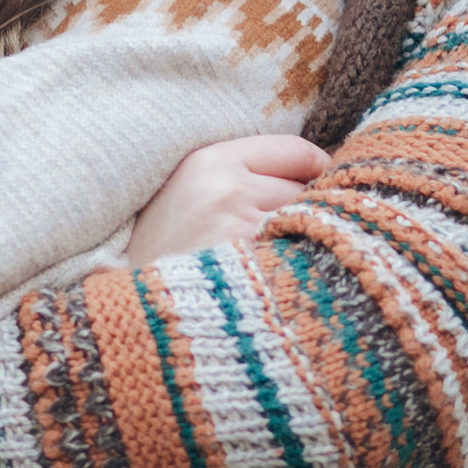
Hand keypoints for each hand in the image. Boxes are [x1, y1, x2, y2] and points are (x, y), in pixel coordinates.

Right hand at [126, 135, 329, 264]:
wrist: (140, 318)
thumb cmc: (163, 261)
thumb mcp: (187, 198)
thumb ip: (239, 177)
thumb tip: (318, 171)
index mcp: (207, 161)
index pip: (292, 149)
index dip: (317, 166)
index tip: (326, 181)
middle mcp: (226, 187)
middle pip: (304, 188)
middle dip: (304, 211)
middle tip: (285, 238)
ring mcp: (242, 226)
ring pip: (308, 223)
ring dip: (303, 242)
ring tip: (278, 263)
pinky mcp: (256, 265)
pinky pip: (303, 255)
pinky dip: (301, 268)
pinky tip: (281, 284)